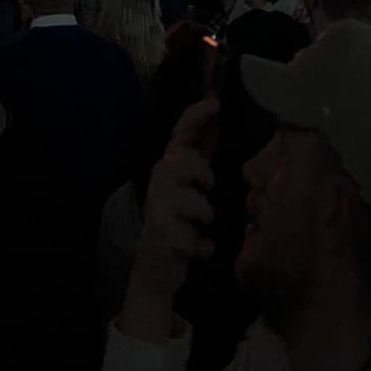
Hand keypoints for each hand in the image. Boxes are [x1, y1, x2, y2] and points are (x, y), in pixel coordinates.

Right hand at [117, 99, 221, 341]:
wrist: (155, 268)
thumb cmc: (177, 219)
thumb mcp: (187, 184)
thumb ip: (199, 153)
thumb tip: (215, 112)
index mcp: (167, 169)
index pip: (179, 136)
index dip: (194, 117)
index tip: (214, 102)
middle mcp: (158, 186)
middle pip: (182, 163)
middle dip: (201, 173)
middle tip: (208, 187)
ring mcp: (158, 212)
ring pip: (195, 203)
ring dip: (205, 214)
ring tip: (201, 224)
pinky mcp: (164, 239)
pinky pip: (196, 240)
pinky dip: (204, 247)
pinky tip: (200, 249)